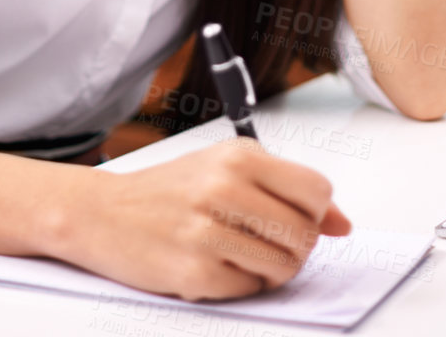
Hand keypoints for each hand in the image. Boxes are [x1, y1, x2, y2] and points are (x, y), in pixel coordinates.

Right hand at [55, 139, 351, 300]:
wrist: (102, 213)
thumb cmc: (170, 191)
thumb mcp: (228, 170)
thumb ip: (288, 192)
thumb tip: (343, 226)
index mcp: (239, 156)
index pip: (317, 191)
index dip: (316, 214)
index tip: (297, 219)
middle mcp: (224, 188)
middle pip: (304, 234)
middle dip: (297, 248)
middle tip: (270, 244)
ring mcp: (207, 232)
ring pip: (284, 266)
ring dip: (274, 270)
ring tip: (246, 257)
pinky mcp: (193, 272)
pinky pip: (250, 289)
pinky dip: (243, 285)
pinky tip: (220, 267)